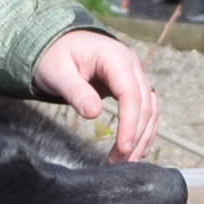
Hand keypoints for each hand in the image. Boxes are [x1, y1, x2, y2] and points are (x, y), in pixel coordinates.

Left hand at [35, 27, 161, 159]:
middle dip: (135, 135)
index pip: (131, 93)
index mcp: (115, 57)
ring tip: (126, 161)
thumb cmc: (54, 56)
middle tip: (119, 162)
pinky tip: (135, 149)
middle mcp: (131, 65)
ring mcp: (134, 75)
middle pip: (144, 104)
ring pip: (149, 108)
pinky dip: (143, 129)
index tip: (122, 147)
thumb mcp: (58, 72)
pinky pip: (145, 108)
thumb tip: (94, 113)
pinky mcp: (130, 86)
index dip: (130, 122)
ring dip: (142, 136)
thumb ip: (76, 91)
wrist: (57, 42)